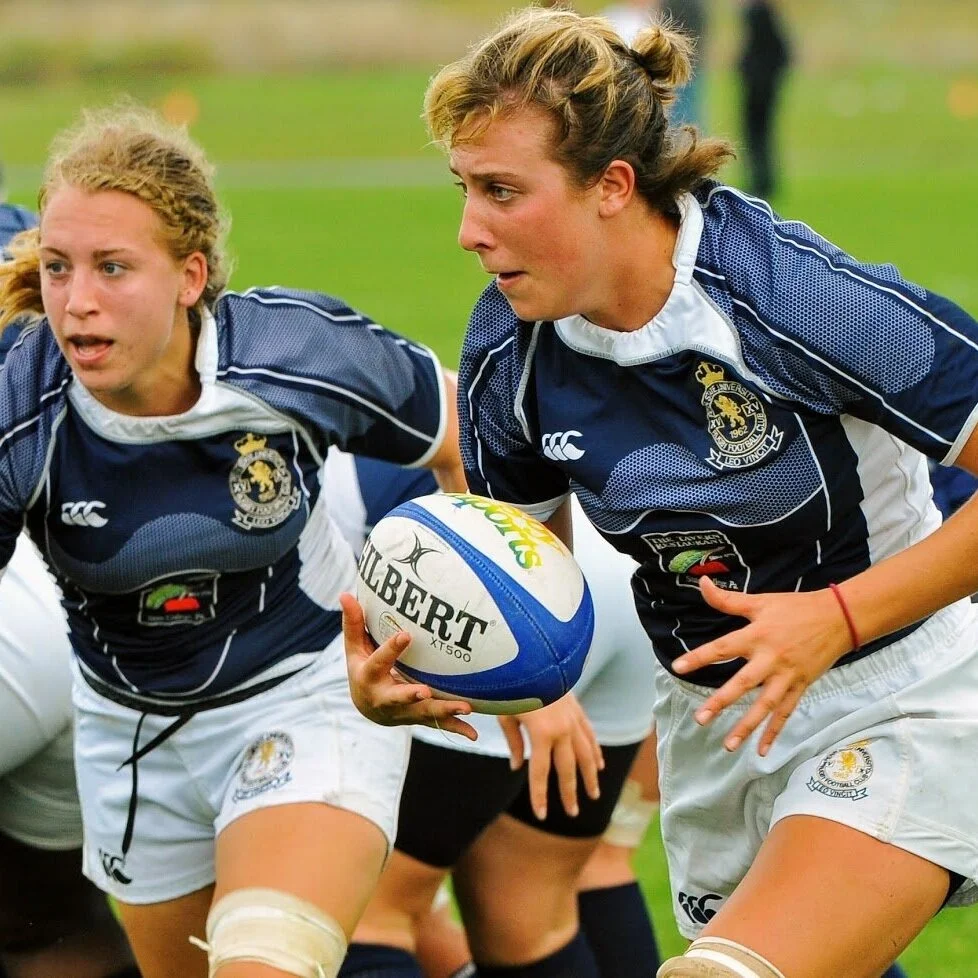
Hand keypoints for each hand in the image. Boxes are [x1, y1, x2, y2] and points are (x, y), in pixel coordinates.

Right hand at [340, 593, 476, 738]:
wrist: (368, 706)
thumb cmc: (363, 668)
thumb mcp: (355, 648)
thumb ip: (353, 623)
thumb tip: (345, 593)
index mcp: (369, 678)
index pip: (379, 661)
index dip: (392, 649)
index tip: (406, 635)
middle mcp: (385, 699)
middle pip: (399, 698)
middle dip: (412, 696)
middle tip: (426, 691)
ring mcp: (404, 711)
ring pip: (424, 713)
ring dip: (444, 711)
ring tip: (466, 707)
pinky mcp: (419, 718)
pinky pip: (439, 724)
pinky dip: (456, 728)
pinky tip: (474, 734)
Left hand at [497, 692, 603, 820]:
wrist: (534, 657)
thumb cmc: (513, 686)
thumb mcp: (506, 715)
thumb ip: (514, 742)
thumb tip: (519, 767)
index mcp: (541, 734)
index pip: (541, 773)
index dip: (540, 796)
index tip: (542, 815)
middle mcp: (562, 730)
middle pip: (567, 769)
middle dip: (569, 792)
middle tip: (573, 813)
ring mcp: (573, 720)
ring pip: (586, 755)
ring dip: (589, 777)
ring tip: (593, 795)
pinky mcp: (577, 710)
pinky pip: (590, 736)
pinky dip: (595, 752)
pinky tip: (599, 766)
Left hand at [671, 577, 852, 755]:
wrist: (838, 618)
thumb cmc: (795, 608)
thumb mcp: (760, 602)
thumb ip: (728, 600)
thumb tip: (701, 582)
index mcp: (757, 636)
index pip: (722, 648)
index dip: (699, 657)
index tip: (677, 668)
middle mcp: (771, 659)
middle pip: (743, 684)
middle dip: (721, 702)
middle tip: (700, 719)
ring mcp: (787, 676)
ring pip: (765, 706)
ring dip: (746, 727)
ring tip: (728, 745)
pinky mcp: (800, 687)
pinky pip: (785, 713)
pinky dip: (774, 732)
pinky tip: (761, 750)